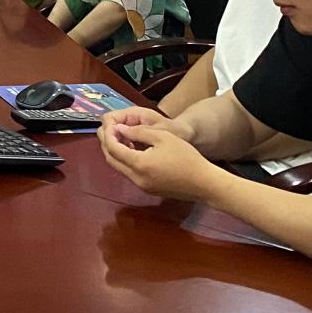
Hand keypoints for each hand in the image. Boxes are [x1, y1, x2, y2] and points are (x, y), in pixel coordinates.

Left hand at [97, 109, 214, 201]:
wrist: (204, 183)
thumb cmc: (186, 157)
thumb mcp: (162, 136)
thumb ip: (138, 131)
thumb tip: (119, 129)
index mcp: (139, 165)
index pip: (113, 149)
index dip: (108, 134)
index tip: (110, 123)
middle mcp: (136, 178)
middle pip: (111, 160)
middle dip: (107, 143)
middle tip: (109, 128)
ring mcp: (142, 186)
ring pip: (119, 168)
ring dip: (115, 152)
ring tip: (120, 136)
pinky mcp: (148, 189)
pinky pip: (129, 173)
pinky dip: (125, 160)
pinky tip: (132, 149)